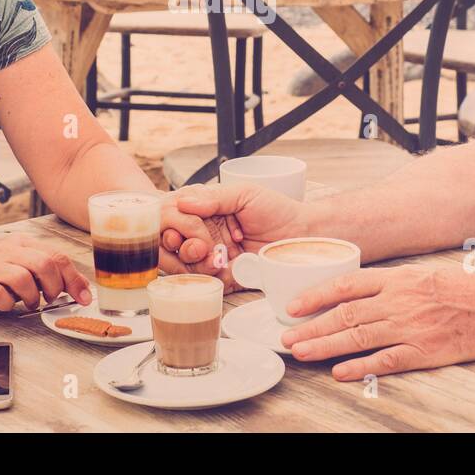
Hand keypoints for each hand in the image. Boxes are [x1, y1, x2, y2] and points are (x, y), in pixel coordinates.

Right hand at [0, 236, 91, 317]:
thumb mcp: (28, 272)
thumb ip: (53, 275)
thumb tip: (83, 288)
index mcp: (23, 243)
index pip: (57, 255)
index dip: (73, 279)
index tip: (83, 297)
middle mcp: (7, 250)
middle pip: (43, 264)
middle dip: (53, 287)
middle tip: (49, 299)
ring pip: (22, 278)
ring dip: (31, 297)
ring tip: (29, 303)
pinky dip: (7, 304)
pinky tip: (6, 305)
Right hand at [164, 183, 308, 287]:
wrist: (303, 235)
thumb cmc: (277, 209)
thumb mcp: (245, 194)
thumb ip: (214, 198)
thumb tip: (182, 203)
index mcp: (206, 210)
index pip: (173, 217)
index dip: (172, 224)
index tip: (184, 227)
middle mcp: (205, 232)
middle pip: (171, 244)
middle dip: (182, 246)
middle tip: (202, 246)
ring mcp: (213, 255)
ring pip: (184, 265)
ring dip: (194, 263)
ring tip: (217, 258)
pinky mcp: (225, 275)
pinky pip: (205, 281)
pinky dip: (209, 276)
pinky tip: (224, 269)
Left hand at [279, 263, 474, 380]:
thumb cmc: (464, 290)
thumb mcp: (422, 276)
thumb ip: (390, 285)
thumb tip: (355, 296)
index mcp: (398, 278)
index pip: (346, 284)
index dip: (316, 295)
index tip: (293, 306)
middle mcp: (400, 300)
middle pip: (345, 314)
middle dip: (311, 326)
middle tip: (286, 337)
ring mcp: (411, 326)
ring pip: (358, 336)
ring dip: (325, 345)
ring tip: (301, 352)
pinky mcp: (425, 351)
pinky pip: (385, 360)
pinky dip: (359, 366)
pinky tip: (338, 372)